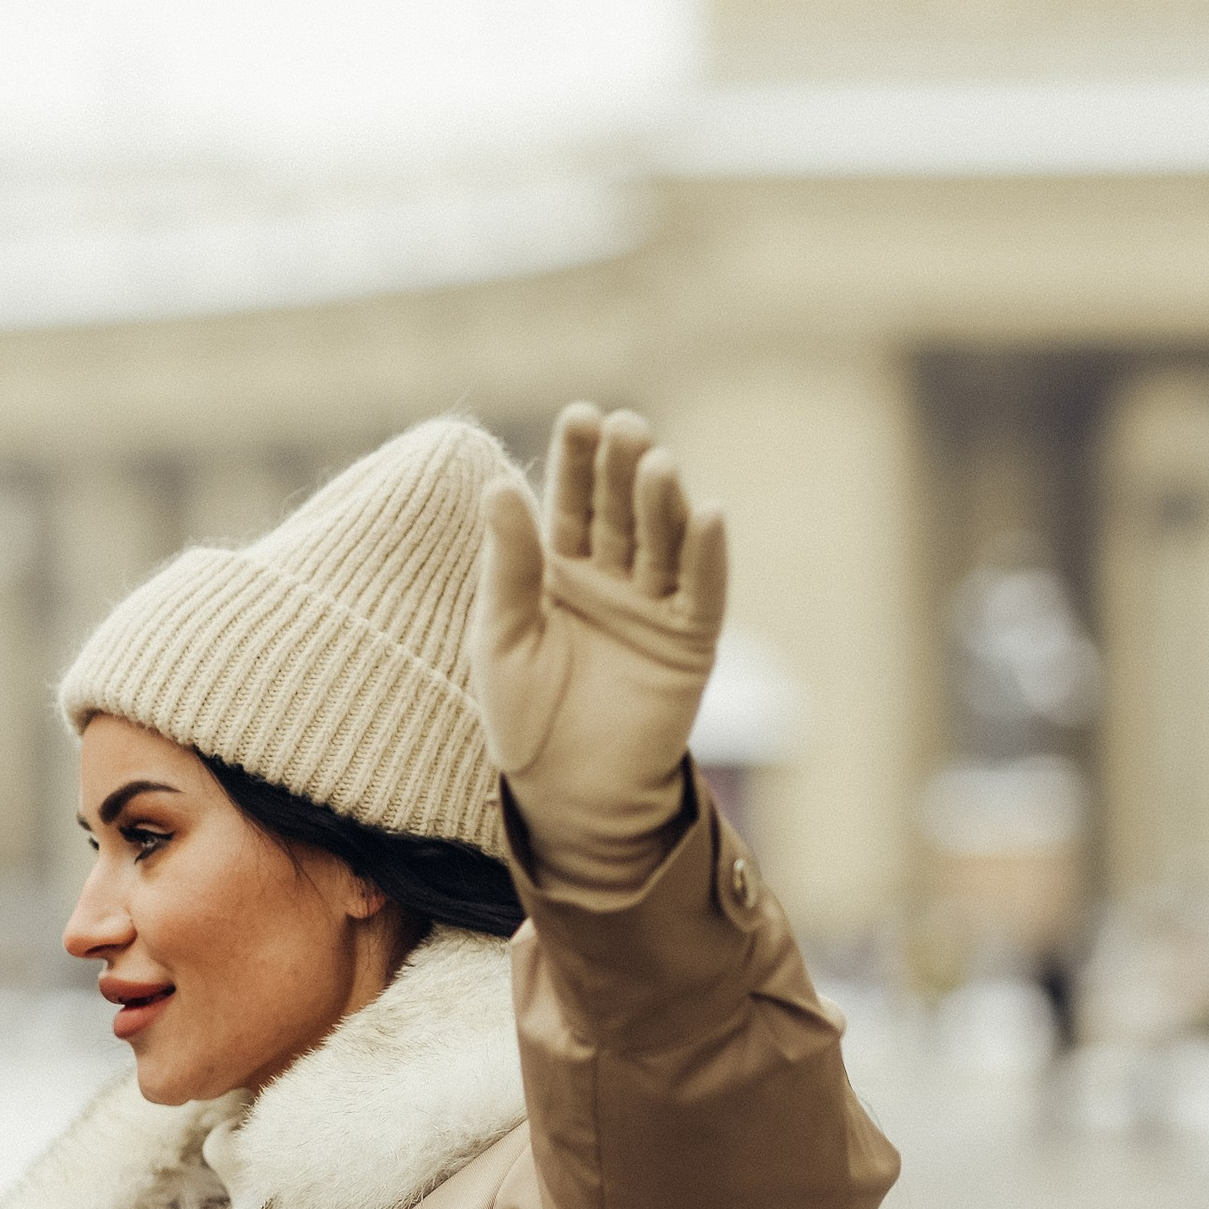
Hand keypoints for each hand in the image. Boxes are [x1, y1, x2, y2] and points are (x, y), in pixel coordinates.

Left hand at [472, 406, 726, 894]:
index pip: (572, 503)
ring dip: (664, 502)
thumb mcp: (502, 635)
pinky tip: (709, 513)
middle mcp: (613, 579)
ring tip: (657, 463)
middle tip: (624, 425)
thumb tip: (499, 485)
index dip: (578, 461)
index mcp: (561, 570)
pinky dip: (707, 554)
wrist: (567, 792)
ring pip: (663, 542)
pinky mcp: (690, 641)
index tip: (580, 416)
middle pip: (622, 512)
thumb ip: (508, 564)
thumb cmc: (523, 716)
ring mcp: (655, 607)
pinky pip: (702, 591)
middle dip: (623, 470)